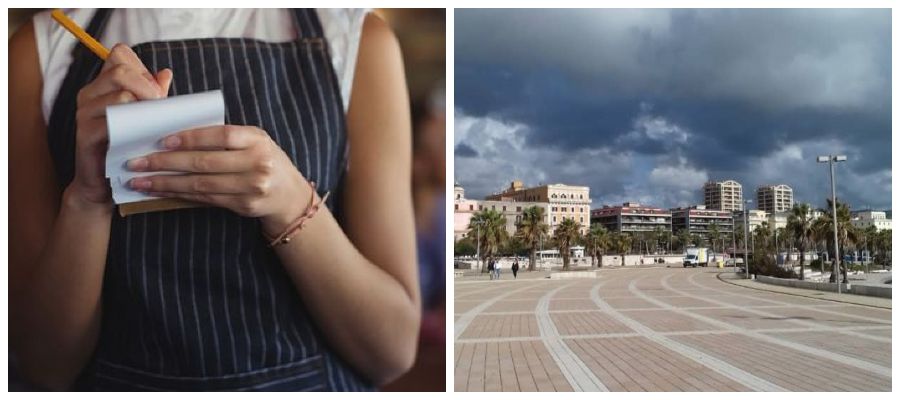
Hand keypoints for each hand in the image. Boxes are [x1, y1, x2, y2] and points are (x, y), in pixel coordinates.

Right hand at [69, 43, 171, 207]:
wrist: (104, 183)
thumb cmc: (127, 147)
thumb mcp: (144, 117)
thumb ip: (153, 95)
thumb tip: (165, 73)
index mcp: (102, 85)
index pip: (120, 54)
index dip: (142, 67)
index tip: (156, 91)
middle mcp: (89, 94)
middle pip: (121, 70)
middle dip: (148, 87)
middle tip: (161, 107)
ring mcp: (84, 113)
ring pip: (120, 94)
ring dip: (145, 108)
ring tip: (155, 124)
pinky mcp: (85, 134)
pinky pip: (112, 121)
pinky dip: (133, 126)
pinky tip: (144, 137)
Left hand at [125, 125, 311, 233]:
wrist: (288, 193)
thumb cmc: (263, 159)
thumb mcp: (253, 140)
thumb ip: (224, 137)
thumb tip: (176, 133)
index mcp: (257, 139)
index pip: (220, 136)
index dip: (190, 138)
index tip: (161, 141)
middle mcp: (258, 163)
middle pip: (205, 163)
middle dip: (166, 163)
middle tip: (136, 163)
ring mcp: (252, 187)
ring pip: (201, 184)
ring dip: (166, 183)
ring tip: (140, 181)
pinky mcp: (244, 206)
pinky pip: (206, 199)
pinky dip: (180, 195)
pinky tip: (160, 191)